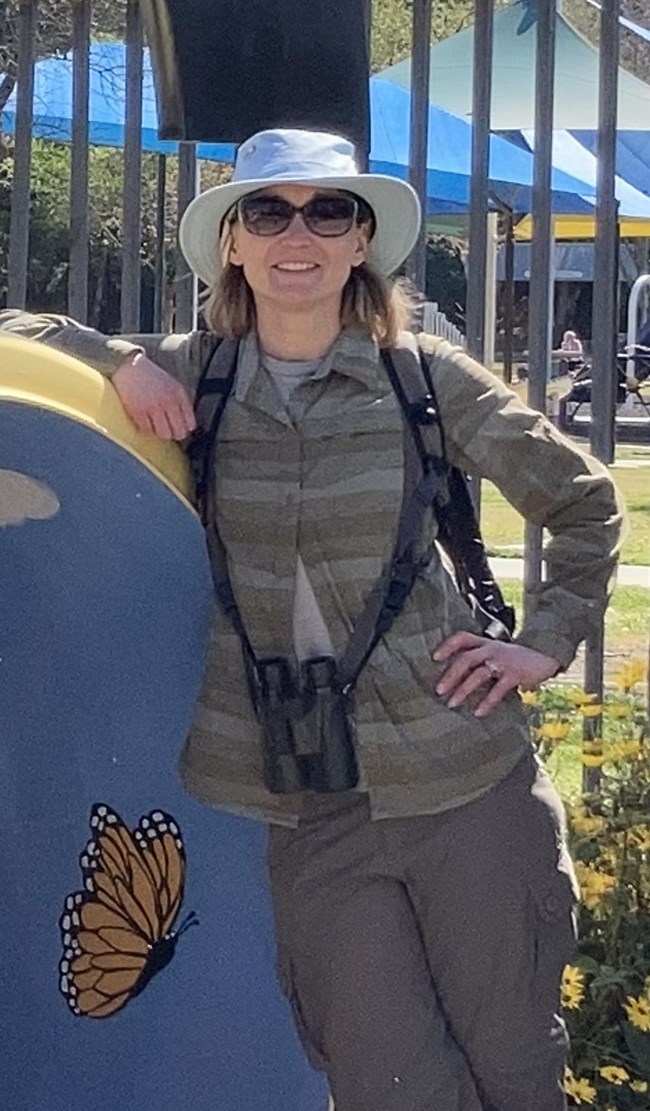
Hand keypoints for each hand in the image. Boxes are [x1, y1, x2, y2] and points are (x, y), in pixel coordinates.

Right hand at [112, 353, 195, 439]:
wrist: (128, 365)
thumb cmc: (151, 377)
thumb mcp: (172, 385)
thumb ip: (182, 404)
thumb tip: (189, 427)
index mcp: (179, 394)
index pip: (190, 424)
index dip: (184, 429)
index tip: (178, 428)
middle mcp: (168, 401)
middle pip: (178, 432)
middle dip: (173, 434)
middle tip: (167, 430)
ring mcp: (153, 406)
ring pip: (163, 434)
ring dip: (160, 433)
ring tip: (155, 425)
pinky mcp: (138, 411)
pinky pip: (147, 430)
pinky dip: (146, 428)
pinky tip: (144, 420)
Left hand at [432, 632, 559, 717]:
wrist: (546, 654)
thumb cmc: (516, 658)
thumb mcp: (496, 653)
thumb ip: (479, 660)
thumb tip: (455, 677)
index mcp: (485, 643)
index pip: (462, 638)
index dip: (448, 646)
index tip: (434, 657)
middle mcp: (491, 649)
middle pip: (466, 659)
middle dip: (450, 675)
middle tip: (438, 690)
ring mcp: (503, 661)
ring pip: (478, 674)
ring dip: (463, 690)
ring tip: (452, 704)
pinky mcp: (515, 674)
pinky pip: (498, 689)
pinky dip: (487, 702)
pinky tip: (478, 712)